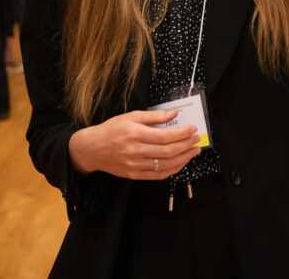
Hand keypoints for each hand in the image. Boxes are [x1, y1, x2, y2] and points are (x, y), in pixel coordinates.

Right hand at [68, 109, 200, 179]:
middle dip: (186, 145)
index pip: (164, 136)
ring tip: (194, 151)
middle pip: (167, 151)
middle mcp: (134, 151)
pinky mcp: (134, 175)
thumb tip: (174, 114)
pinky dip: (173, 169)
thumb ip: (154, 116)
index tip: (193, 129)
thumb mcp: (131, 116)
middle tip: (197, 139)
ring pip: (165, 165)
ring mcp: (134, 165)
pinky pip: (158, 175)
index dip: (182, 133)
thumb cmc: (111, 130)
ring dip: (184, 158)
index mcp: (134, 134)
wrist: (91, 149)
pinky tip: (181, 162)